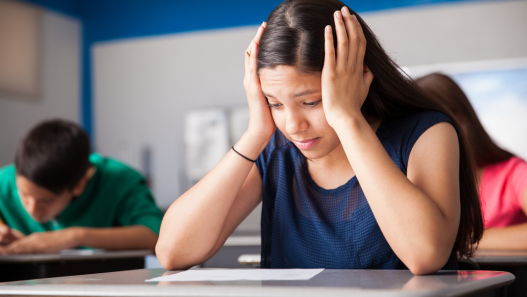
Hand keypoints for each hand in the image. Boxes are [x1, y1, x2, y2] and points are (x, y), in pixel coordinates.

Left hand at [0, 227, 80, 254]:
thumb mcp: (46, 243)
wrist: (70, 236)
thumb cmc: (60, 240)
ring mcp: (37, 241)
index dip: (7, 246)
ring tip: (1, 251)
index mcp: (34, 238)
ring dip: (9, 249)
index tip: (0, 248)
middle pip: (16, 243)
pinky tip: (14, 250)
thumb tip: (31, 252)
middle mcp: (33, 238)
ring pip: (20, 245)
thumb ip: (37, 247)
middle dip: (5, 247)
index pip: (17, 242)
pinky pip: (29, 248)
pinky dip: (20, 249)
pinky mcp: (42, 245)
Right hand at [243, 22, 275, 143]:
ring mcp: (250, 83)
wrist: (261, 132)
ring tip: (261, 28)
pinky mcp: (253, 88)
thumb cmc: (270, 119)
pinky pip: (252, 67)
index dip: (262, 44)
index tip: (269, 32)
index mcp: (257, 81)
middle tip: (264, 24)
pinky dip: (254, 54)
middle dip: (258, 38)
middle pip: (252, 53)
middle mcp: (251, 80)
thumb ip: (280, 89)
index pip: (258, 58)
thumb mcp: (276, 99)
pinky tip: (258, 44)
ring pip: (250, 57)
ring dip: (255, 41)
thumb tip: (291, 81)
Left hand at [321, 7, 373, 128]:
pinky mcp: (331, 74)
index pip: (360, 43)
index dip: (357, 29)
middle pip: (353, 38)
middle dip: (349, 22)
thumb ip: (367, 78)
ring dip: (341, 26)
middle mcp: (353, 66)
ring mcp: (342, 70)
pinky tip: (327, 29)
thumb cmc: (353, 107)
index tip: (353, 18)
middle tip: (344, 10)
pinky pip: (330, 54)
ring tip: (337, 13)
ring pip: (344, 42)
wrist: (347, 118)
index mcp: (360, 68)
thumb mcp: (364, 90)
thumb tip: (369, 70)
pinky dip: (329, 40)